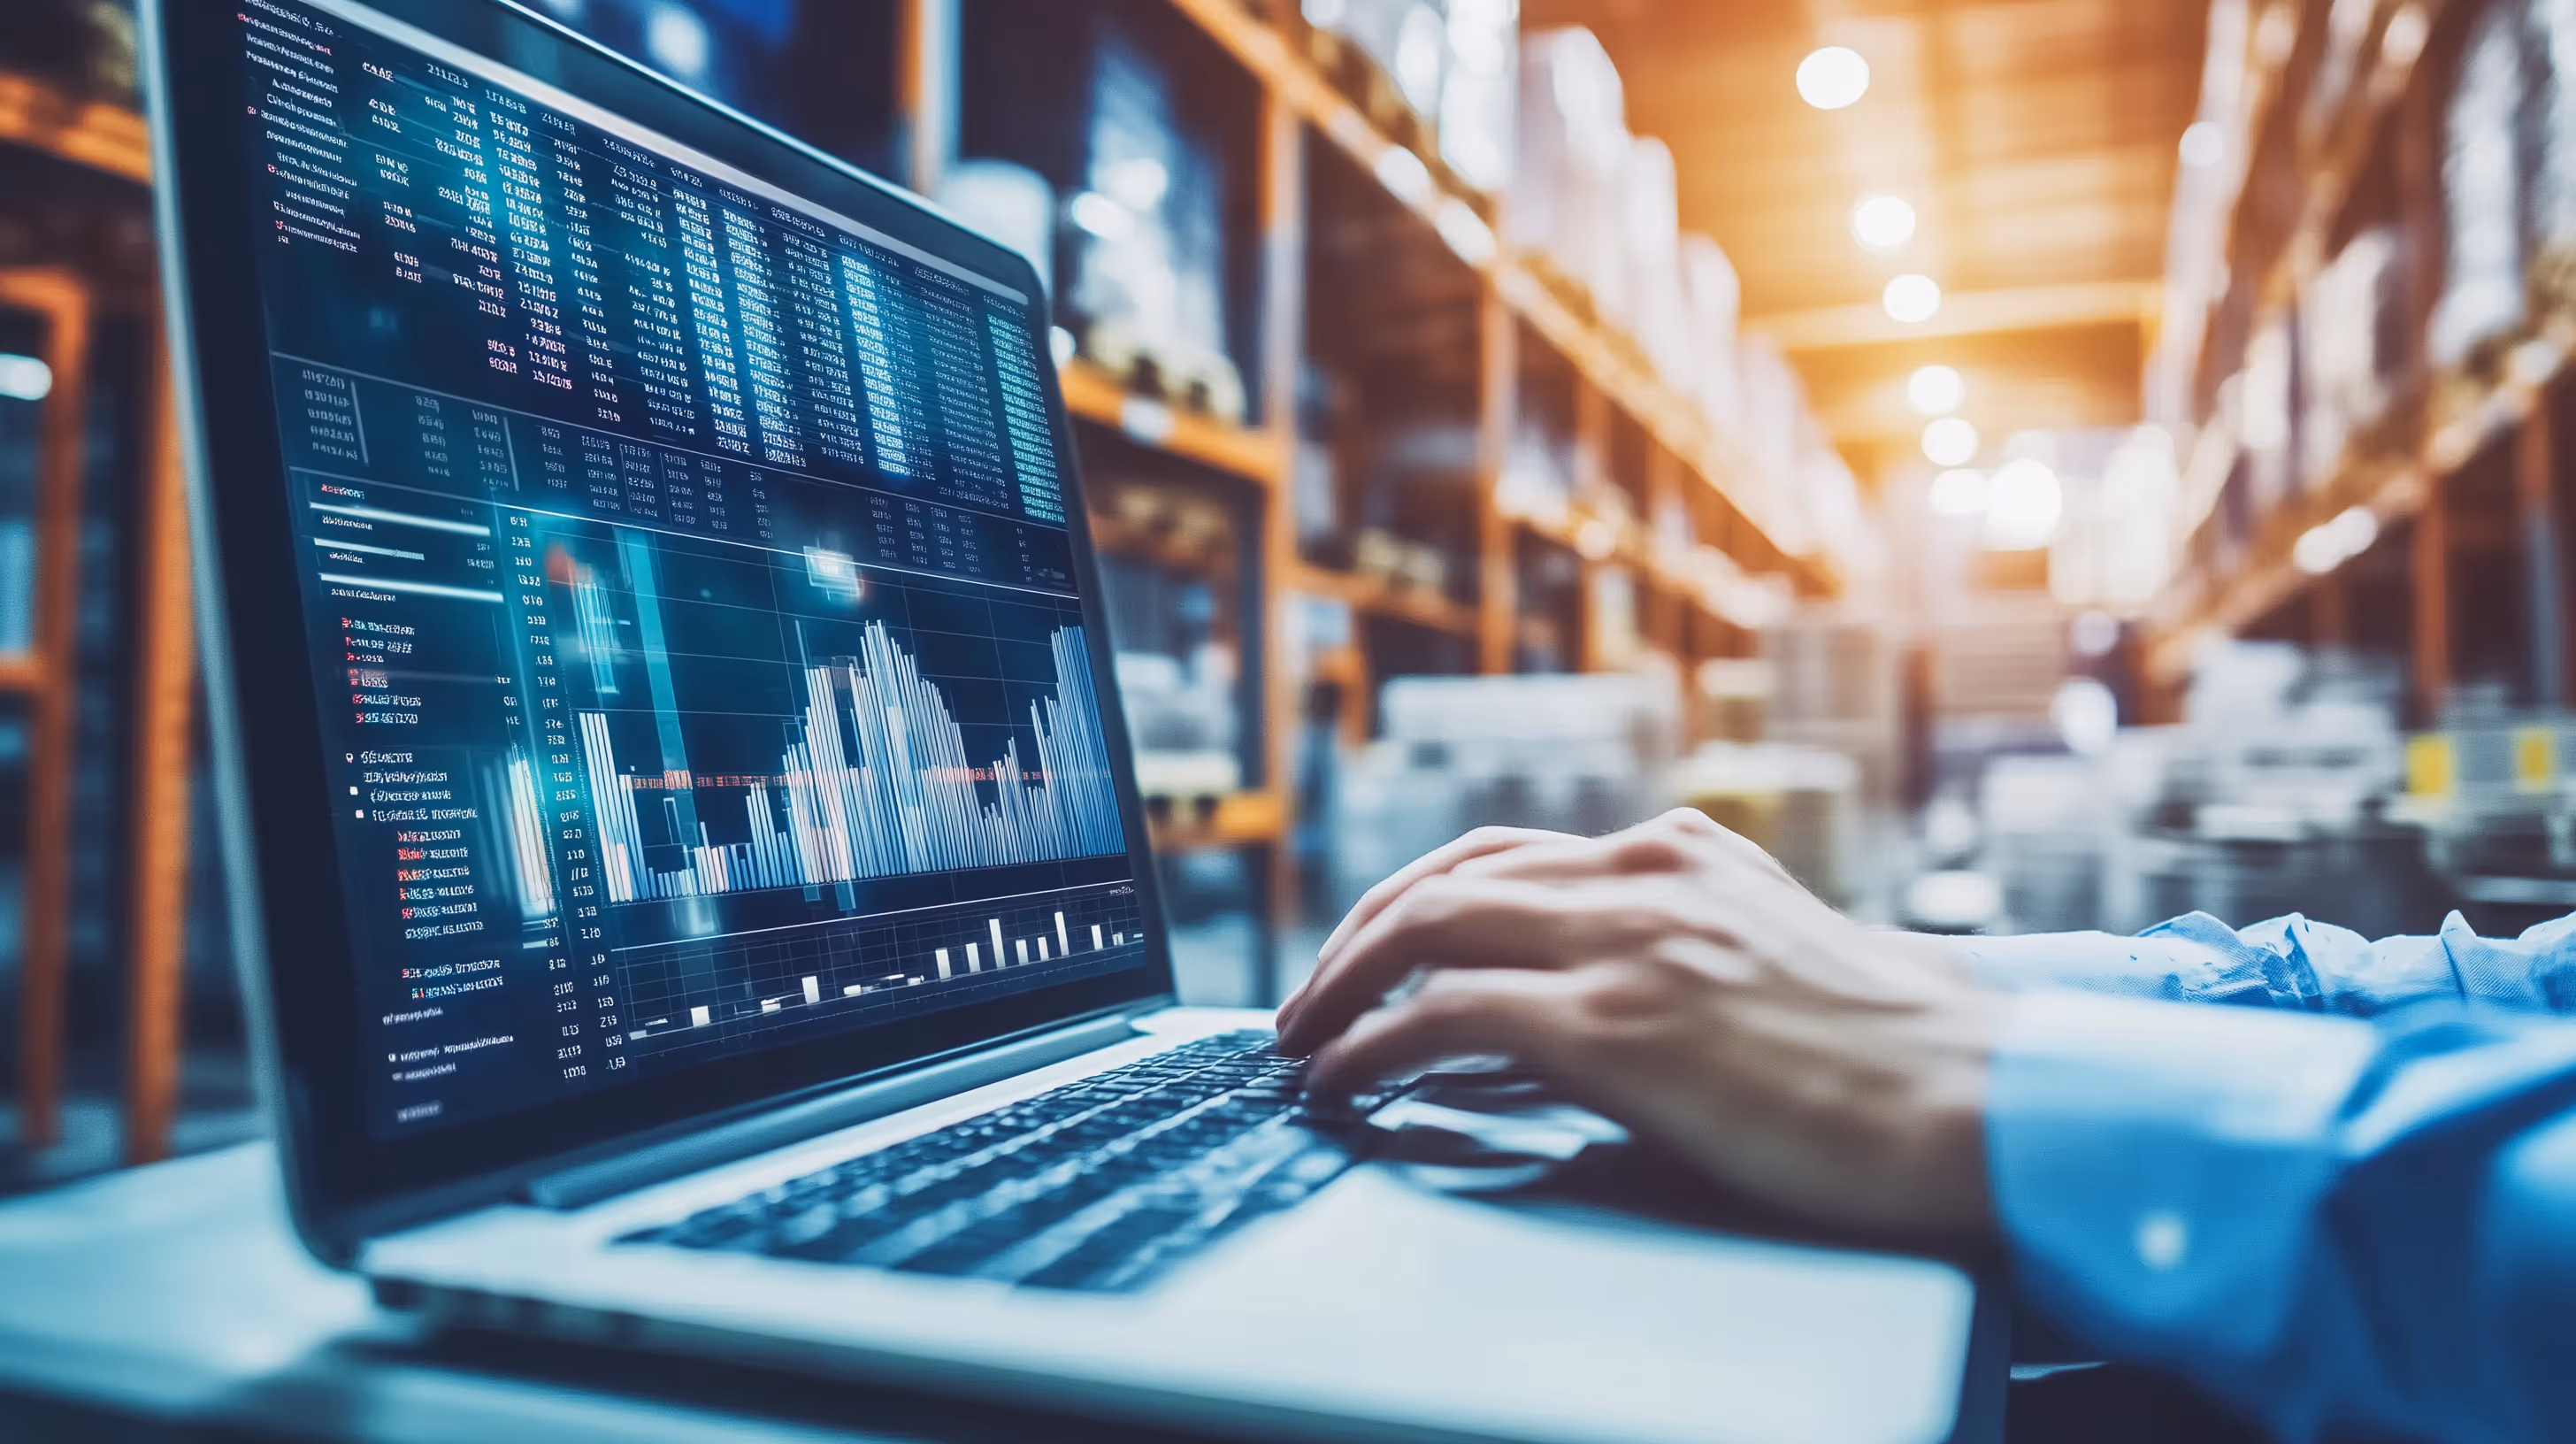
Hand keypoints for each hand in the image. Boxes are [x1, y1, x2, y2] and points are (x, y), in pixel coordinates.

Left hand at [1276, 809, 2003, 1240]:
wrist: (1989, 1101)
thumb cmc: (1907, 1060)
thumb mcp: (1786, 959)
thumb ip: (1693, 948)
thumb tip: (1600, 1001)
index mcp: (1685, 856)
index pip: (1505, 855)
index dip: (1414, 900)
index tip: (1369, 947)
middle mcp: (1647, 877)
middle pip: (1446, 879)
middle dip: (1354, 939)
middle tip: (1306, 1001)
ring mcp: (1630, 945)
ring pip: (1429, 927)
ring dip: (1340, 985)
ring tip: (1298, 1042)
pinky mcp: (1619, 1026)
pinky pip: (1444, 1018)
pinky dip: (1370, 1046)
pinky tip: (1338, 1083)